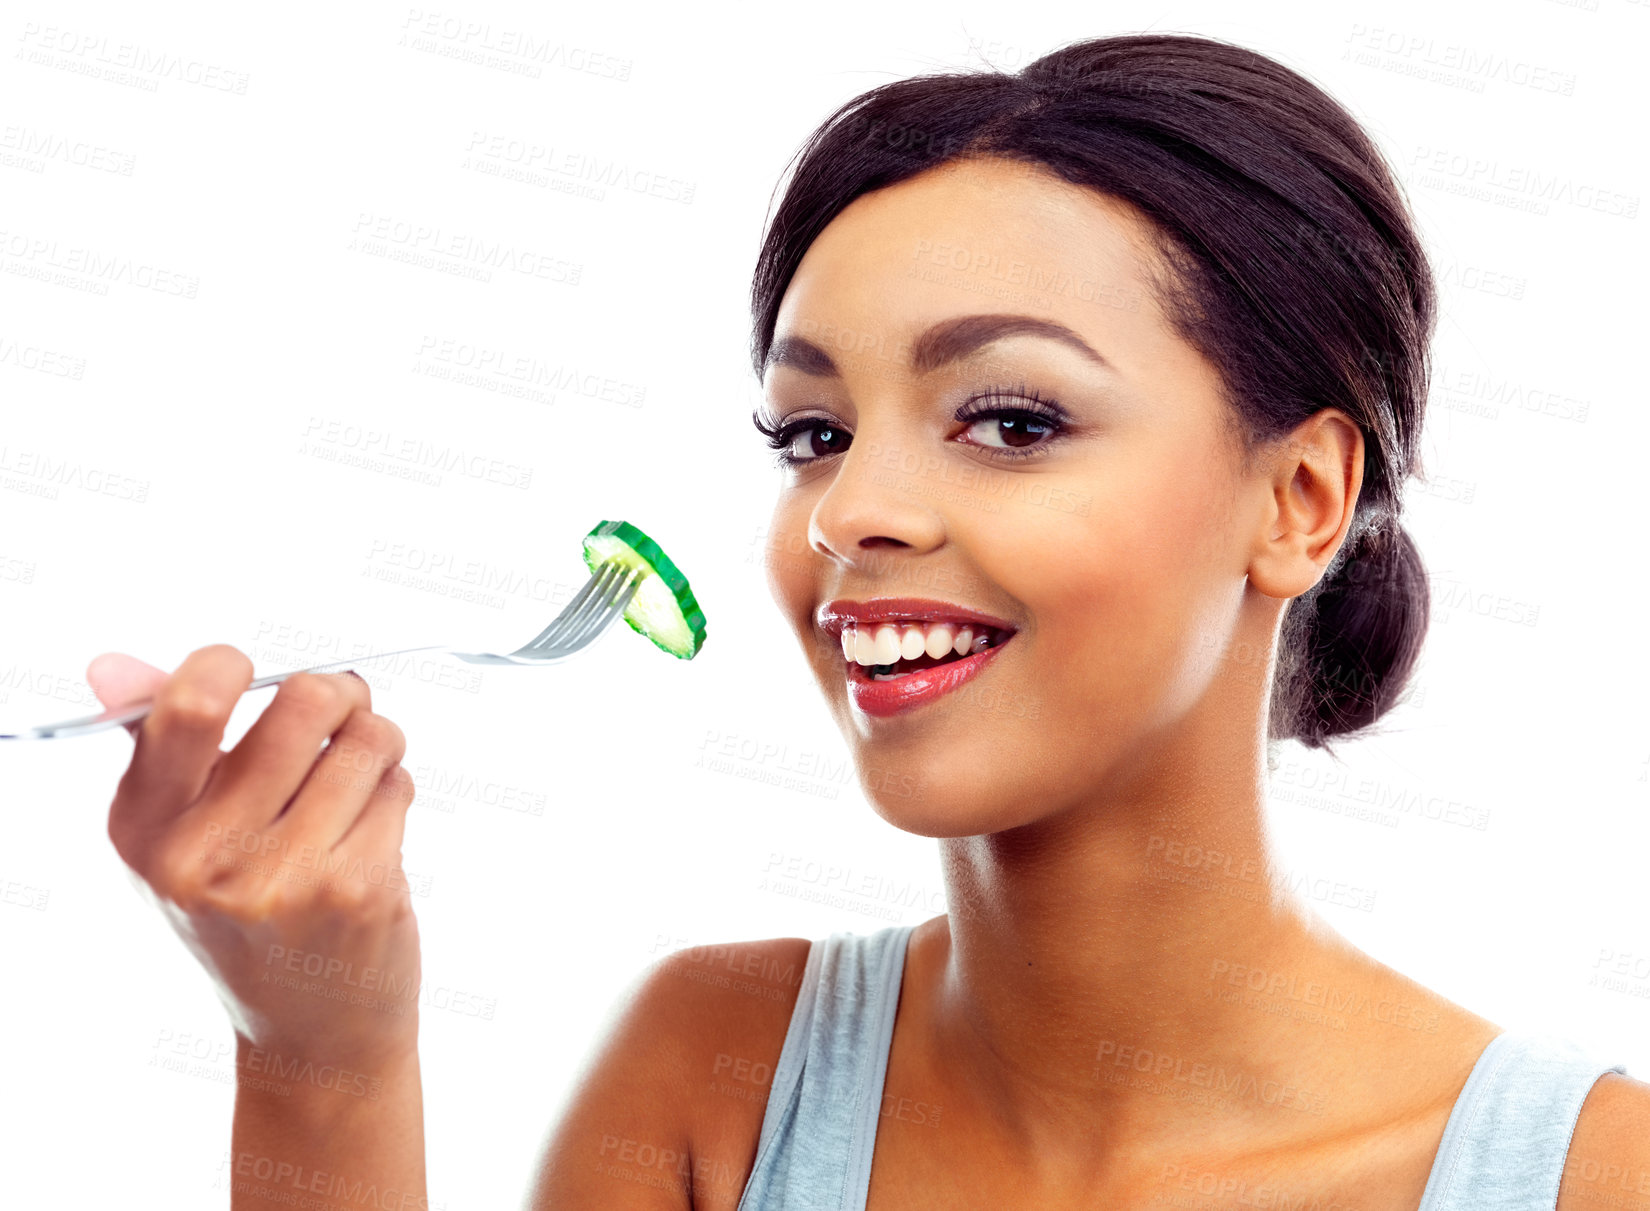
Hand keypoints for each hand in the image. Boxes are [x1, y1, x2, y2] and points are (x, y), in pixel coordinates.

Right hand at [91, 646, 422, 1070]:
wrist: (309, 1030)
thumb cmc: (246, 912)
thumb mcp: (180, 838)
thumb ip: (160, 742)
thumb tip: (111, 664)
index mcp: (145, 829)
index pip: (189, 706)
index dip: (232, 666)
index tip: (253, 675)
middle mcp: (204, 857)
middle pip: (305, 700)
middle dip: (339, 694)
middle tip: (341, 713)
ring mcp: (284, 876)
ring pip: (367, 738)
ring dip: (376, 744)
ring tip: (357, 780)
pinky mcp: (356, 889)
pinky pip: (397, 786)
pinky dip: (394, 792)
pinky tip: (370, 832)